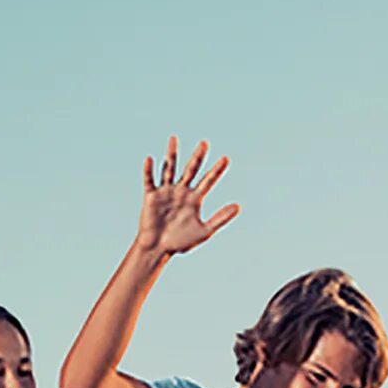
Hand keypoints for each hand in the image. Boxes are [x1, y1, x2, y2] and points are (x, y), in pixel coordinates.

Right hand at [135, 137, 238, 256]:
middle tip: (204, 143)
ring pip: (170, 168)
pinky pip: (149, 180)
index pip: (208, 180)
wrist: (158, 248)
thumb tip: (238, 206)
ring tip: (174, 139)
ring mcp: (166, 192)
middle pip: (191, 170)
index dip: (217, 170)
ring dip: (172, 154)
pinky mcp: (151, 196)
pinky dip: (149, 170)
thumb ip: (220, 218)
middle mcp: (181, 191)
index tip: (226, 158)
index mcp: (194, 199)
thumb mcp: (204, 231)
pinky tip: (150, 159)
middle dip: (198, 157)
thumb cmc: (181, 242)